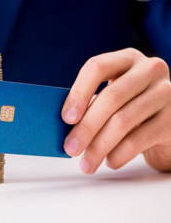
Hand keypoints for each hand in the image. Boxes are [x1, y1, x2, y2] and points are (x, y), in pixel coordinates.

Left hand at [62, 48, 170, 173]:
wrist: (166, 122)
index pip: (97, 67)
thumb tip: (62, 127)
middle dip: (86, 127)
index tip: (66, 118)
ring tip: (86, 163)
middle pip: (111, 97)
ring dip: (99, 147)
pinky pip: (139, 139)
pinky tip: (109, 162)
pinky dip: (119, 154)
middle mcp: (149, 70)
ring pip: (124, 121)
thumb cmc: (128, 106)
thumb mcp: (110, 96)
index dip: (79, 93)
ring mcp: (166, 93)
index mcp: (126, 59)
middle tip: (70, 148)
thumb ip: (89, 104)